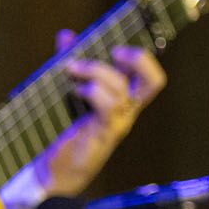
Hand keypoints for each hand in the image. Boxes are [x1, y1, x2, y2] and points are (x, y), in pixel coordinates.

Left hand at [35, 31, 166, 198]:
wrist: (54, 172)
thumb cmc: (63, 132)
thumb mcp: (66, 92)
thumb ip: (70, 65)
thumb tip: (67, 35)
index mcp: (122, 98)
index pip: (147, 74)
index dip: (142, 54)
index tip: (119, 38)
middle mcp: (126, 109)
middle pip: (153, 81)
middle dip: (138, 58)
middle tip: (114, 51)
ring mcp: (117, 122)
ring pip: (122, 88)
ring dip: (96, 70)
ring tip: (72, 69)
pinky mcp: (104, 133)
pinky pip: (109, 106)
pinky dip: (92, 91)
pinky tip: (75, 90)